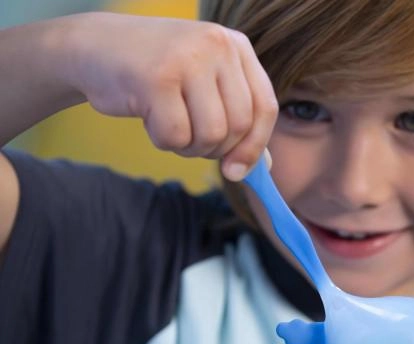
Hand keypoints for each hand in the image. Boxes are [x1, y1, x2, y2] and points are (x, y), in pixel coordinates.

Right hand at [65, 12, 276, 179]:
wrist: (92, 47)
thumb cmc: (156, 74)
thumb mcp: (204, 86)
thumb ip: (236, 120)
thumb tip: (265, 169)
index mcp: (236, 46)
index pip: (265, 107)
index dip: (255, 146)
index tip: (237, 171)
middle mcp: (217, 45)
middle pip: (239, 126)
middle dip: (216, 149)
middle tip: (191, 141)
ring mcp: (188, 58)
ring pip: (211, 134)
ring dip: (189, 147)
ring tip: (169, 125)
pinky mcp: (156, 77)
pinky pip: (176, 136)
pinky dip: (163, 141)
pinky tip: (149, 118)